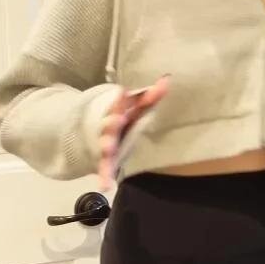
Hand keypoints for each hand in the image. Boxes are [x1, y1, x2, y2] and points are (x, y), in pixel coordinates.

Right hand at [98, 75, 170, 190]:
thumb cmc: (126, 118)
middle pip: (110, 123)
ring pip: (105, 144)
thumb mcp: (137, 107)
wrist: (96, 133)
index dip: (123, 98)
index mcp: (118, 110)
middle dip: (112, 121)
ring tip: (107, 148)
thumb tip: (167, 78)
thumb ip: (151, 96)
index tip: (125, 91)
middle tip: (117, 118)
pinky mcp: (106, 160)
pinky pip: (105, 168)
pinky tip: (105, 185)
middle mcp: (110, 126)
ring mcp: (106, 144)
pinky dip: (104, 176)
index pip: (120, 102)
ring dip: (106, 146)